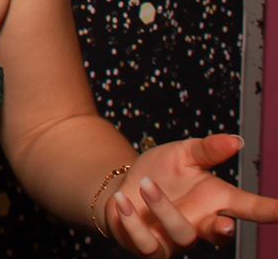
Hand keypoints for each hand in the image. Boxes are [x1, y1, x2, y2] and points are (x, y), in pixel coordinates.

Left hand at [100, 134, 277, 254]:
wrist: (123, 187)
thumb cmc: (160, 172)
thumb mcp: (182, 153)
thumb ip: (207, 149)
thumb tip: (236, 140)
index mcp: (216, 201)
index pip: (249, 208)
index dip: (270, 211)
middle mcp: (201, 224)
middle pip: (220, 235)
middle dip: (224, 232)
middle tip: (225, 224)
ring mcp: (176, 239)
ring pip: (181, 235)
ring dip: (163, 209)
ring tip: (147, 184)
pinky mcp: (150, 247)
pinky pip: (146, 243)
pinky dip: (133, 221)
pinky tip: (124, 200)